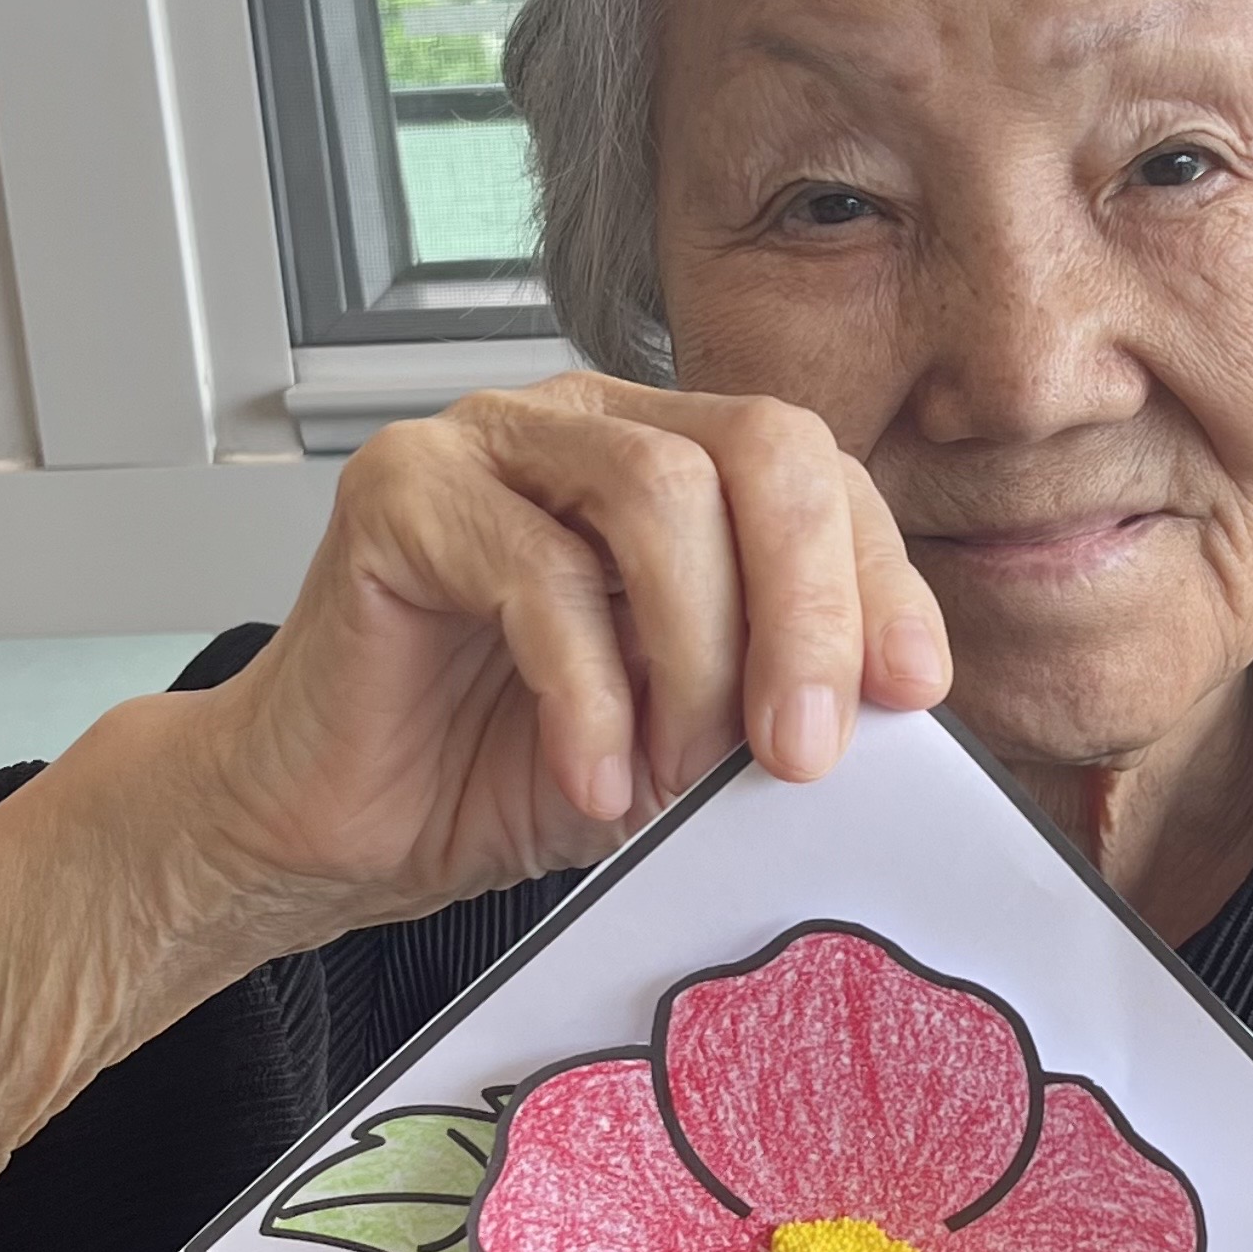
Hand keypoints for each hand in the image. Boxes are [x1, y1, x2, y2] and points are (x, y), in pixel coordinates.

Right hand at [0, 375, 948, 1203]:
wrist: (338, 826)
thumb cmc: (509, 767)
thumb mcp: (690, 738)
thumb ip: (777, 696)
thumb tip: (894, 704)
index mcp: (678, 459)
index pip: (819, 473)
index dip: (877, 580)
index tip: (914, 695)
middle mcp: (592, 425)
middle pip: (759, 448)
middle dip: (808, 609)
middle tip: (806, 751)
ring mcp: (489, 440)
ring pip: (657, 495)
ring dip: (692, 658)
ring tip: (670, 777)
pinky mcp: (399, 491)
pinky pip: (535, 572)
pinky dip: (588, 696)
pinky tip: (593, 783)